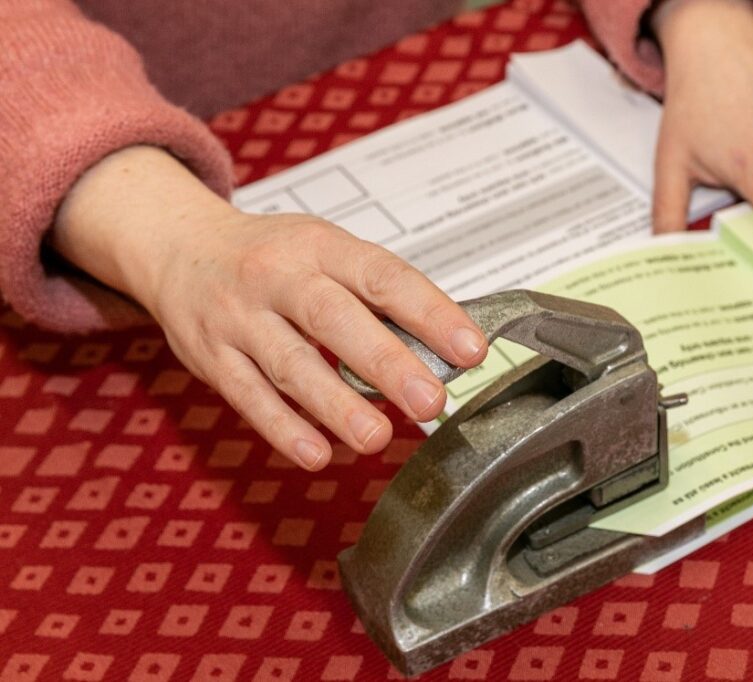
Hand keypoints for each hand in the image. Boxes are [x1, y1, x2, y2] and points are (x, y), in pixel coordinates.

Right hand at [54, 146, 487, 468]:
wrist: (180, 246)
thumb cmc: (272, 256)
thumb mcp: (325, 250)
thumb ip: (375, 295)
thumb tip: (443, 351)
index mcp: (320, 246)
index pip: (383, 276)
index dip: (429, 313)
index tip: (470, 350)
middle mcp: (277, 276)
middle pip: (334, 320)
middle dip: (386, 364)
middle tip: (431, 402)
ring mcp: (239, 317)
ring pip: (289, 364)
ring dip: (336, 405)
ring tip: (377, 438)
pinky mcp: (211, 356)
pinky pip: (248, 396)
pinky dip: (283, 427)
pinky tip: (318, 453)